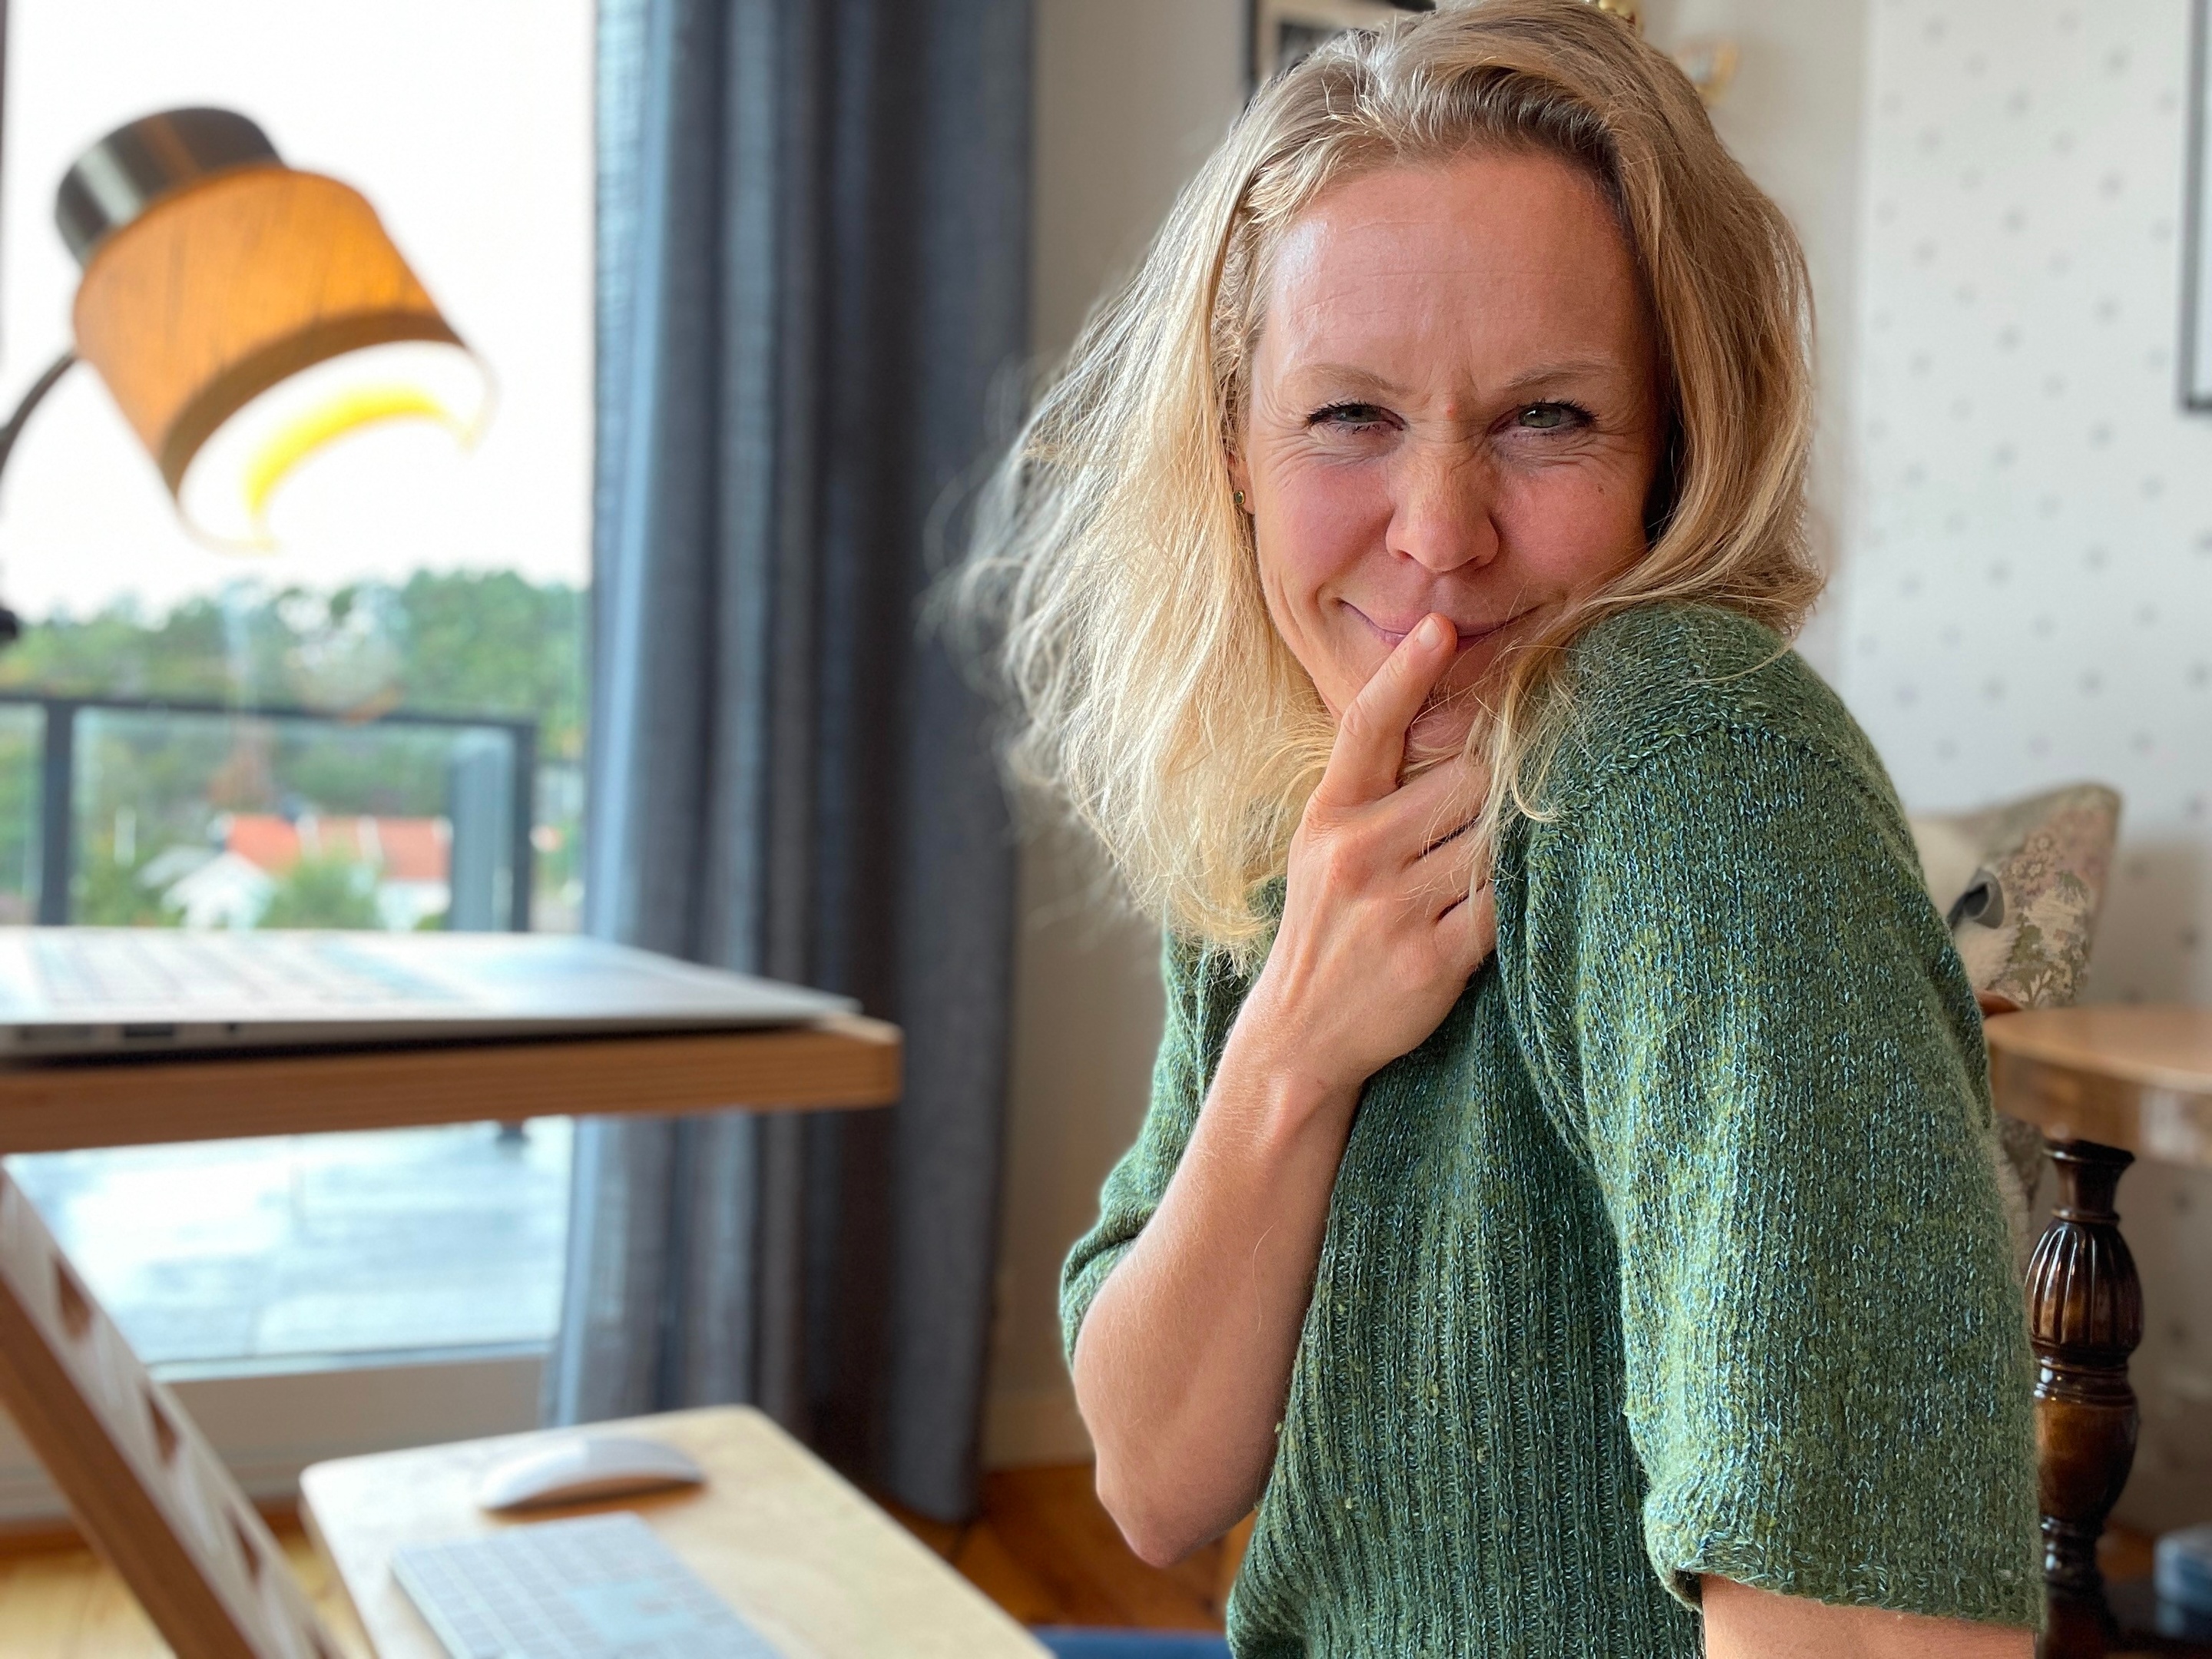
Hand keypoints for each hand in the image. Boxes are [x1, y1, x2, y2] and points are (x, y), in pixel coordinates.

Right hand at [1234, 612, 1497, 1100]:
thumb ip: (1377, 796)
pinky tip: (1532, 895)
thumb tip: (1464, 735)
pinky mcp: (1431, 960)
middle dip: (1502, 780)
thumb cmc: (1328, 931)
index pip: (1365, 727)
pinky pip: (1504, 906)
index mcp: (1328, 817)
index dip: (1404, 673)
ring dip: (1519, 840)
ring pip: (1493, 841)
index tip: (1439, 626)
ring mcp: (1392, 908)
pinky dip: (1524, 896)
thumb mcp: (1325, 851)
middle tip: (1536, 773)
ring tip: (1531, 841)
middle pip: (1465, 781)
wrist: (1297, 1036)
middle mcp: (1356, 854)